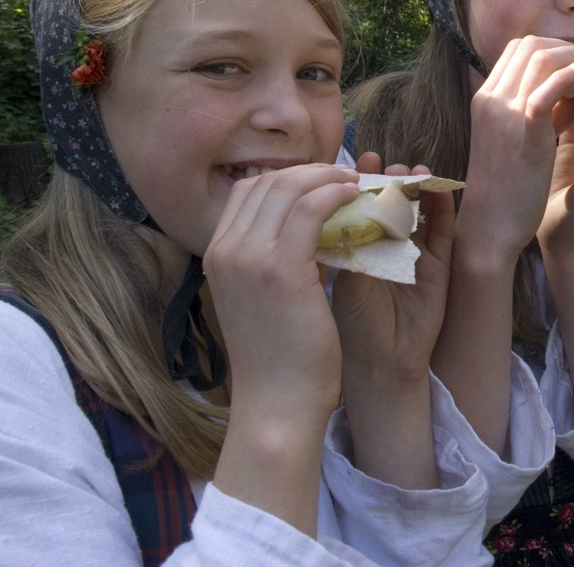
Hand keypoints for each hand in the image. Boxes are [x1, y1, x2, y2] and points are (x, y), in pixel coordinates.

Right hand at [203, 163, 359, 427]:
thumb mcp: (259, 297)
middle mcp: (226, 249)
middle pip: (267, 182)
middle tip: (344, 174)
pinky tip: (357, 197)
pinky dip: (337, 194)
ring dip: (328, 177)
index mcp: (216, 254)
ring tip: (356, 182)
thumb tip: (301, 225)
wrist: (277, 403)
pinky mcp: (281, 268)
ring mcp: (249, 257)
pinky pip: (312, 208)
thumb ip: (268, 259)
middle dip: (310, 171)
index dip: (285, 177)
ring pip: (290, 188)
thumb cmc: (277, 356)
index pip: (246, 191)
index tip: (319, 181)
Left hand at [332, 161, 454, 383]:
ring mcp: (416, 251)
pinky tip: (440, 189)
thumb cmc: (352, 324)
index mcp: (361, 243)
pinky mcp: (441, 264)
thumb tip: (343, 201)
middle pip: (394, 200)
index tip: (361, 160)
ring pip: (420, 209)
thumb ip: (348, 243)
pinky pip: (445, 230)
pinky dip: (444, 208)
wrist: (383, 362)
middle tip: (387, 164)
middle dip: (390, 179)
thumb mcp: (343, 278)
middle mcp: (389, 243)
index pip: (363, 202)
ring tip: (412, 171)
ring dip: (418, 188)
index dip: (362, 180)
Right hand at [459, 36, 573, 262]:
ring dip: (571, 57)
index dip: (549, 47)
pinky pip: (546, 88)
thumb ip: (532, 113)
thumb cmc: (504, 187)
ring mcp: (504, 111)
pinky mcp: (524, 129)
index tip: (572, 59)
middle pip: (527, 45)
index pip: (515, 49)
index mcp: (485, 98)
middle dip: (563, 47)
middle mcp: (491, 98)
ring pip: (538, 58)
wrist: (489, 224)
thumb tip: (568, 94)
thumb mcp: (510, 140)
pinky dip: (568, 75)